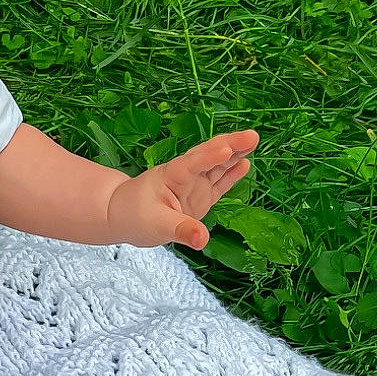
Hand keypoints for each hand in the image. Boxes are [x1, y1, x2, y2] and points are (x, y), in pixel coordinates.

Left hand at [104, 129, 258, 250]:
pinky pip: (219, 184)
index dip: (209, 156)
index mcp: (172, 176)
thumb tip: (202, 239)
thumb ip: (181, 230)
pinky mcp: (201, 197)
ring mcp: (195, 185)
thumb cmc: (134, 215)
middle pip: (210, 157)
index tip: (226, 149)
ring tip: (253, 141)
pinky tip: (245, 164)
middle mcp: (186, 176)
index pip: (193, 164)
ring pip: (217, 166)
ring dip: (235, 154)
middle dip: (231, 145)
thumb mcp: (156, 225)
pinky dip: (231, 175)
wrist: (123, 215)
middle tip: (252, 135)